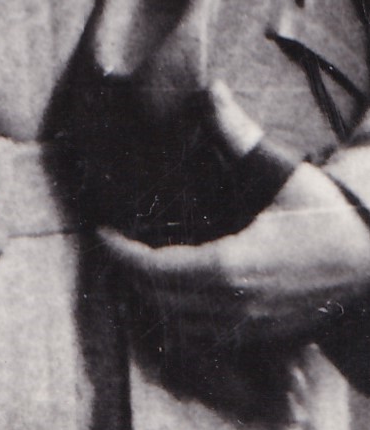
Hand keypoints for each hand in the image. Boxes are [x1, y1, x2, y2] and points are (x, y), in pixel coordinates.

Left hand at [101, 155, 369, 346]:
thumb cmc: (328, 215)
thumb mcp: (283, 173)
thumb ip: (239, 134)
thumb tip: (212, 89)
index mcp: (234, 265)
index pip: (156, 271)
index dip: (121, 254)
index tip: (101, 233)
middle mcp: (239, 303)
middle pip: (162, 300)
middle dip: (131, 275)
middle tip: (113, 247)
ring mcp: (254, 326)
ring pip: (183, 327)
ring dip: (154, 301)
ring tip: (137, 268)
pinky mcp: (268, 336)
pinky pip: (210, 340)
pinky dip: (184, 323)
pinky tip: (175, 295)